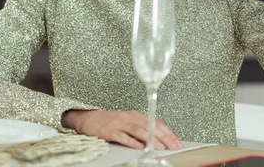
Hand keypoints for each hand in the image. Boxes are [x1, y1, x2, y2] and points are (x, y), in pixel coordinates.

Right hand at [61, 110, 181, 150]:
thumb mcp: (126, 122)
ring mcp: (118, 123)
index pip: (155, 122)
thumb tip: (158, 139)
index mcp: (135, 115)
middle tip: (173, 145)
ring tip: (159, 147)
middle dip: (163, 136)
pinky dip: (131, 141)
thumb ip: (140, 128)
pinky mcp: (109, 130)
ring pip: (138, 130)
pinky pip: (122, 136)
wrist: (87, 118)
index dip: (167, 132)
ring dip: (150, 139)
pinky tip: (138, 147)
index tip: (176, 141)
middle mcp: (128, 117)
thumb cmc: (108, 122)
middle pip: (150, 126)